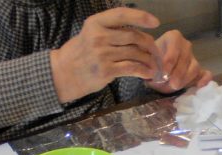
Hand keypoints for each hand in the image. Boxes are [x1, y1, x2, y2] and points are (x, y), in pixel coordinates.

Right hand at [50, 7, 165, 102]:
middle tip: (157, 53)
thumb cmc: (82, 52)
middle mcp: (99, 36)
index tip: (155, 22)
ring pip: (135, 53)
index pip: (121, 14)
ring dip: (150, 60)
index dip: (140, 16)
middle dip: (150, 45)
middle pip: (134, 36)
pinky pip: (132, 68)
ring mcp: (102, 53)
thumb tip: (140, 34)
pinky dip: (144, 71)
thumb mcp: (91, 33)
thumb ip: (112, 31)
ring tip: (155, 65)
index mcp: (96, 22)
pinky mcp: (106, 70)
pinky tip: (149, 73)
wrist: (64, 73)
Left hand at [146, 30, 212, 92]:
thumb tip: (157, 72)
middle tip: (171, 83)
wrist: (154, 72)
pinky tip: (199, 86)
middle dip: (178, 72)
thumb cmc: (151, 63)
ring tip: (176, 86)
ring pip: (195, 67)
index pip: (175, 45)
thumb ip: (151, 63)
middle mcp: (185, 45)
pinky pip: (206, 74)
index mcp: (173, 37)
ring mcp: (193, 58)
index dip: (170, 59)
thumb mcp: (147, 59)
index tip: (164, 72)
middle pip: (186, 58)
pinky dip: (204, 80)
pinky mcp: (199, 71)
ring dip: (186, 78)